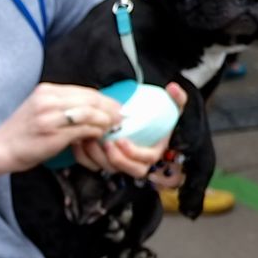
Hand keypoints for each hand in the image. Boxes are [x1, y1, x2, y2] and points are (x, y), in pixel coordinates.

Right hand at [0, 82, 124, 172]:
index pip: (84, 91)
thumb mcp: (39, 109)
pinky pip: (84, 129)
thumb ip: (62, 105)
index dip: (104, 99)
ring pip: (90, 113)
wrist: (1, 148)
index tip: (114, 107)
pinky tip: (98, 136)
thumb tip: (91, 107)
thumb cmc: (21, 132)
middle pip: (91, 99)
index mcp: (46, 91)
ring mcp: (50, 116)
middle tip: (120, 117)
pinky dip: (96, 132)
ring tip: (112, 127)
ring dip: (105, 121)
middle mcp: (48, 100)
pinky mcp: (54, 133)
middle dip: (109, 109)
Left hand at [68, 81, 188, 177]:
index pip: (146, 159)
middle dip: (115, 158)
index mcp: (153, 151)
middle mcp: (138, 160)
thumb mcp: (170, 107)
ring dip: (97, 157)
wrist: (139, 121)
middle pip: (128, 169)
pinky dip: (85, 156)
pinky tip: (81, 142)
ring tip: (90, 140)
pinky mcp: (105, 161)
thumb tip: (173, 88)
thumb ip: (177, 98)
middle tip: (105, 142)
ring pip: (109, 168)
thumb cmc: (156, 118)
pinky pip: (93, 165)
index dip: (133, 153)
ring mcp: (121, 162)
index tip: (122, 140)